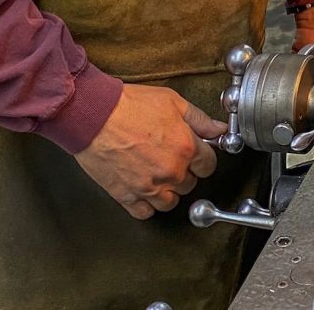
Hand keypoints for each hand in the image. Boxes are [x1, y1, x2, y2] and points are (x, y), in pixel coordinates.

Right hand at [74, 83, 225, 219]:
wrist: (94, 115)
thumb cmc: (129, 105)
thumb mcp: (172, 102)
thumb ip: (199, 119)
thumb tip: (218, 129)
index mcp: (185, 148)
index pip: (209, 165)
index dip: (202, 158)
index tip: (196, 156)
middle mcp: (171, 171)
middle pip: (190, 184)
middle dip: (184, 172)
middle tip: (170, 158)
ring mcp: (149, 187)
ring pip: (170, 202)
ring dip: (167, 190)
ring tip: (157, 173)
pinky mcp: (127, 196)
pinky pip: (145, 212)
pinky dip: (146, 204)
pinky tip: (143, 188)